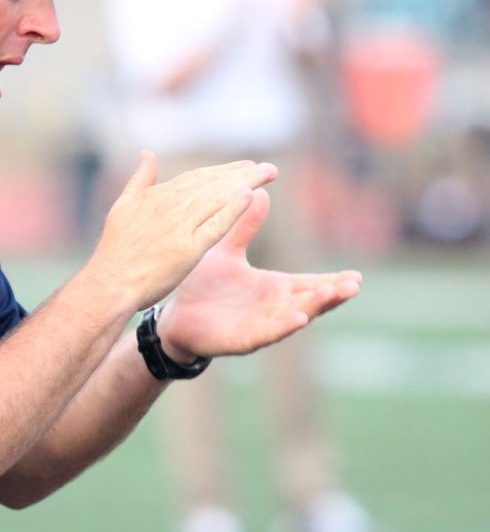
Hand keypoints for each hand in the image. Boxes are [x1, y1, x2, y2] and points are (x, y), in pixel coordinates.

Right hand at [90, 152, 278, 314]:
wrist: (109, 283)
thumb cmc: (115, 250)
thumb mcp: (123, 205)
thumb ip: (140, 179)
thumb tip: (147, 153)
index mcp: (158, 196)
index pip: (198, 177)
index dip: (223, 170)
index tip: (245, 167)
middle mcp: (171, 207)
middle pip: (213, 183)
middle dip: (241, 174)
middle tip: (267, 169)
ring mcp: (180, 227)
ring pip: (218, 198)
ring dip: (245, 184)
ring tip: (267, 176)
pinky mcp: (188, 249)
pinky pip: (215, 226)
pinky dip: (232, 210)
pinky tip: (250, 197)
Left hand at [157, 187, 361, 360]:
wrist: (174, 314)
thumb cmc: (203, 285)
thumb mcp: (227, 251)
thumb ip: (245, 226)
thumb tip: (262, 191)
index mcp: (274, 288)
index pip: (310, 284)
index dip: (333, 281)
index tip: (358, 277)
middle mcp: (272, 308)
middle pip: (310, 302)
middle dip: (332, 295)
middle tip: (355, 285)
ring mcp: (260, 325)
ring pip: (293, 317)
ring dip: (313, 308)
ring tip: (330, 295)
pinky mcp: (242, 340)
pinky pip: (266, 334)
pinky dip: (283, 326)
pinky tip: (299, 319)